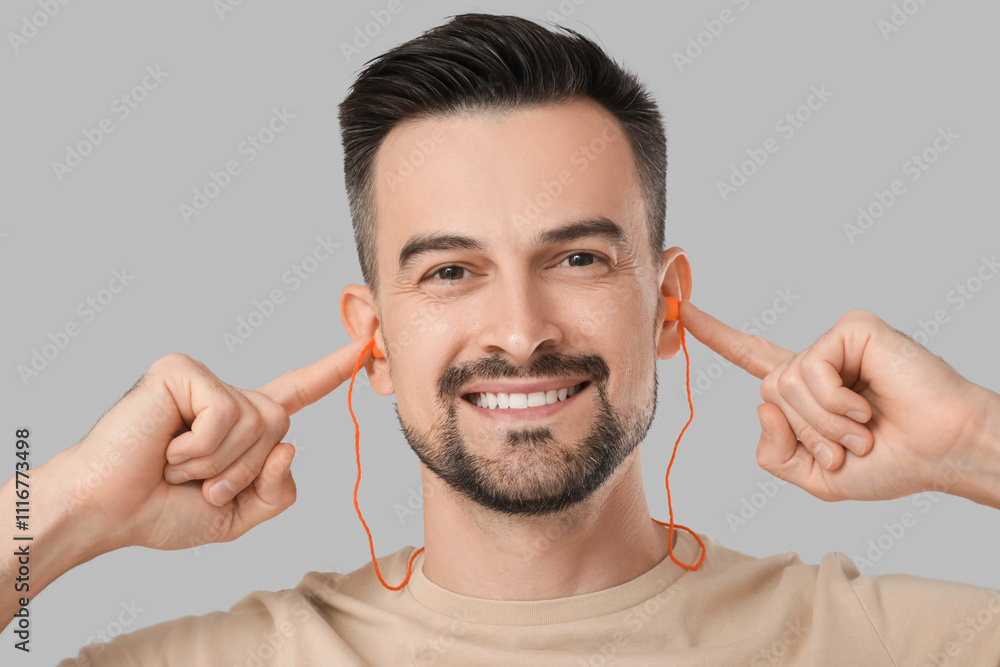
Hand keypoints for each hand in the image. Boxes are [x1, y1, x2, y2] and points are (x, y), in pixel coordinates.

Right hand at [46, 338, 370, 553]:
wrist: (105, 512)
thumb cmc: (162, 511)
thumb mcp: (237, 514)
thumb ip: (277, 492)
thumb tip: (291, 446)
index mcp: (240, 424)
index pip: (296, 392)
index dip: (331, 371)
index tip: (364, 345)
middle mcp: (227, 397)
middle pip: (280, 425)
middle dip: (243, 470)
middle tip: (195, 482)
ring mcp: (203, 381)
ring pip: (256, 421)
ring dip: (216, 463)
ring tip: (174, 465)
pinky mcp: (181, 372)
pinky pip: (224, 413)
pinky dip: (199, 447)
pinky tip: (165, 450)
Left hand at [679, 303, 995, 501]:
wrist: (943, 453)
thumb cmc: (892, 463)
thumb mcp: (815, 475)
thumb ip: (773, 454)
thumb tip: (761, 405)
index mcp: (805, 391)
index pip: (751, 356)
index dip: (716, 335)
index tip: (680, 309)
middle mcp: (815, 362)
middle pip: (768, 391)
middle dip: (805, 432)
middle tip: (849, 446)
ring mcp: (834, 343)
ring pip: (786, 384)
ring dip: (823, 423)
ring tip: (864, 429)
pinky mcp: (852, 329)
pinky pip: (810, 368)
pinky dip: (834, 400)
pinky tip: (867, 404)